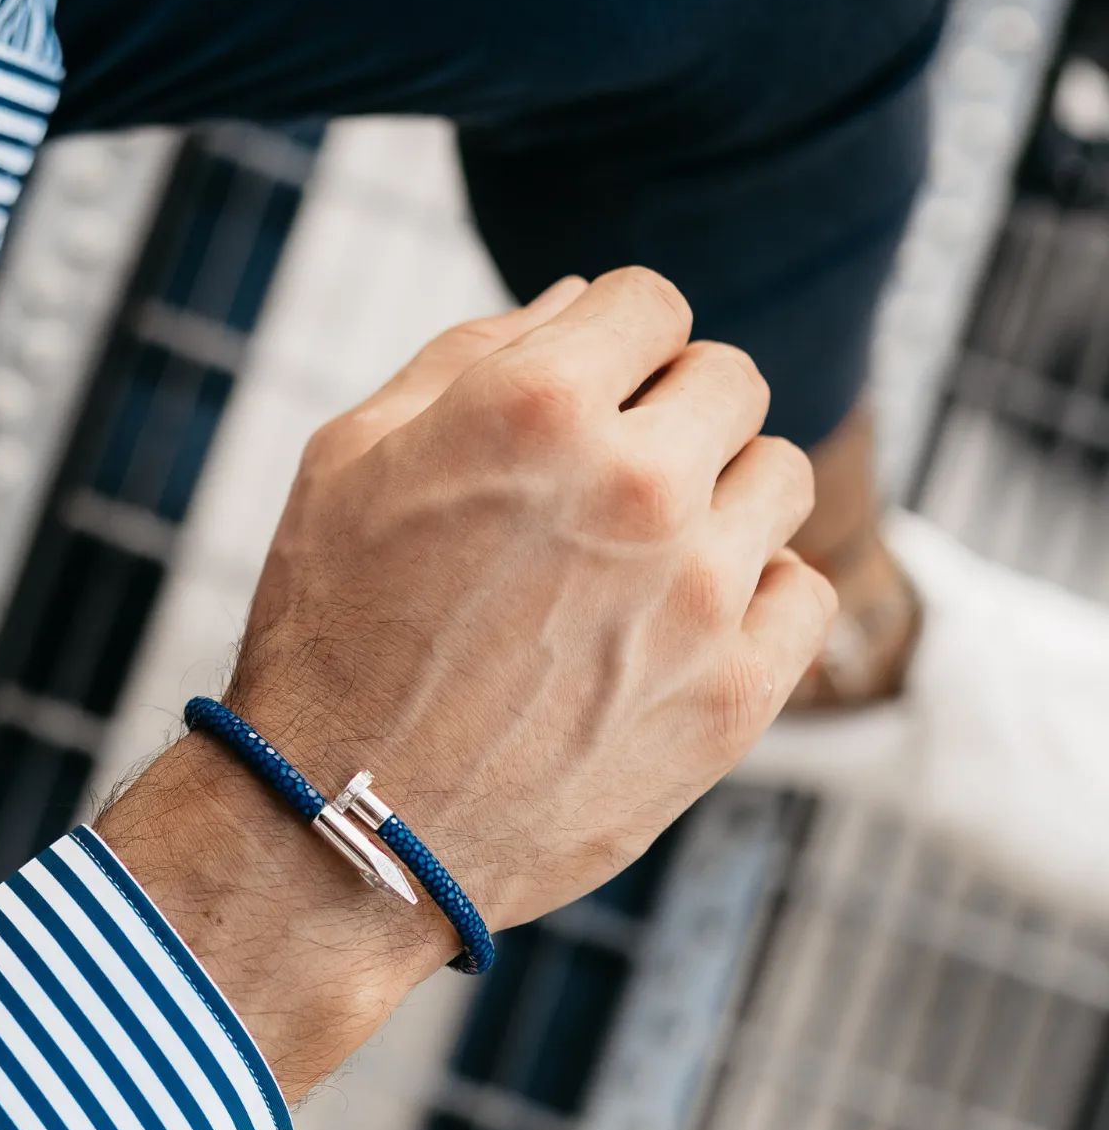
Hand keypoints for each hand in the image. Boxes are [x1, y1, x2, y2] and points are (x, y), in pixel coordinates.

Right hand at [99, 269, 833, 1096]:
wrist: (340, 828)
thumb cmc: (325, 638)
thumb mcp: (348, 463)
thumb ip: (465, 358)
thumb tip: (576, 302)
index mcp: (535, 405)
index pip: (650, 301)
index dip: (610, 342)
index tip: (585, 395)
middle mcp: (636, 485)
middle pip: (729, 380)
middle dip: (669, 412)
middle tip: (601, 485)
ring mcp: (698, 595)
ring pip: (777, 478)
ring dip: (717, 500)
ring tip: (634, 564)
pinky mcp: (733, 695)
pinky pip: (804, 592)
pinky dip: (754, 595)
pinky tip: (676, 626)